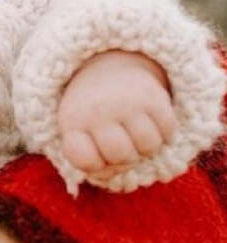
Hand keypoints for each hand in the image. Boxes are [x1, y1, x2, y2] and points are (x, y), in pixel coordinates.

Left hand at [58, 49, 176, 176]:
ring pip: (148, 146)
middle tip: (121, 142)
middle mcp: (98, 108)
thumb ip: (92, 162)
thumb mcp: (79, 133)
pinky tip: (151, 122)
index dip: (95, 165)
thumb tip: (111, 174)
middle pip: (120, 155)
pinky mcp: (153, 94)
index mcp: (73, 120)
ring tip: (136, 133)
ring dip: (146, 146)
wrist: (109, 68)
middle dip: (125, 157)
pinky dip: (164, 132)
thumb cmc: (93, 113)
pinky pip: (168, 131)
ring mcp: (126, 100)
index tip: (95, 150)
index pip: (85, 161)